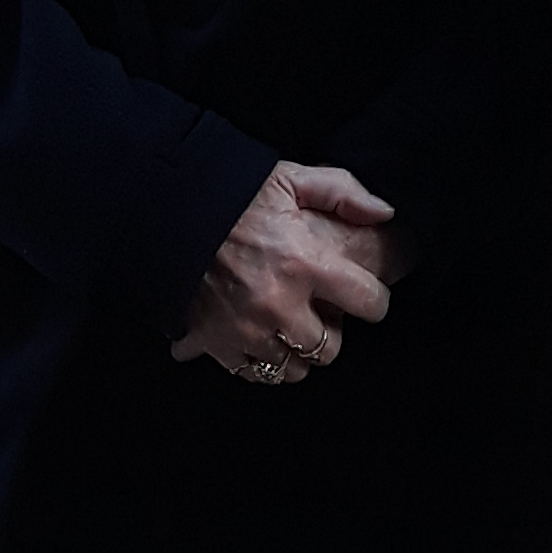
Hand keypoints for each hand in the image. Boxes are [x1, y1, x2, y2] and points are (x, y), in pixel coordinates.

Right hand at [170, 161, 396, 384]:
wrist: (167, 211)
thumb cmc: (234, 195)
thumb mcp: (291, 179)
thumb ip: (343, 192)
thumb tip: (385, 213)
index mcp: (305, 262)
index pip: (369, 303)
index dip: (373, 299)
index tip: (364, 295)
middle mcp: (279, 304)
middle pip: (330, 348)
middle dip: (330, 332)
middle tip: (319, 311)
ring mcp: (246, 329)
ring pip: (293, 369)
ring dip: (295, 350)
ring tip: (288, 324)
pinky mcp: (216, 343)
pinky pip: (253, 373)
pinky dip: (259, 360)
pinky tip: (258, 335)